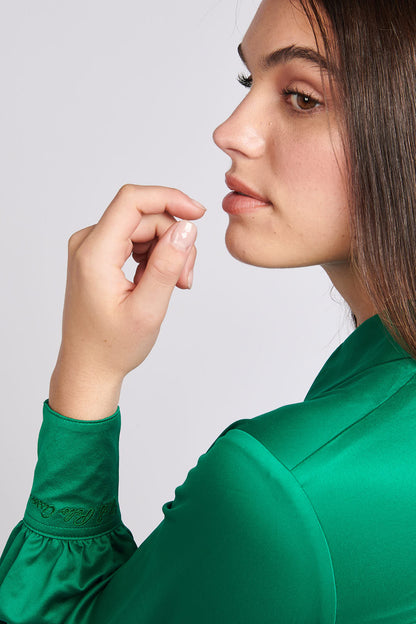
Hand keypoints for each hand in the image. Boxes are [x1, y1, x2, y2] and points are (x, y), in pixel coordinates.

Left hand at [49, 184, 204, 419]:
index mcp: (94, 254)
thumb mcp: (148, 310)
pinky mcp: (98, 254)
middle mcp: (87, 243)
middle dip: (173, 240)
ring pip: (143, 227)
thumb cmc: (112, 346)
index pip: (132, 201)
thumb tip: (186, 228)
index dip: (169, 199)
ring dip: (167, 250)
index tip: (199, 214)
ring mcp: (90, 248)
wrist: (88, 366)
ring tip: (174, 285)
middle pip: (144, 217)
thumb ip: (167, 265)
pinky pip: (135, 239)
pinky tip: (159, 281)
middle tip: (185, 279)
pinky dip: (155, 256)